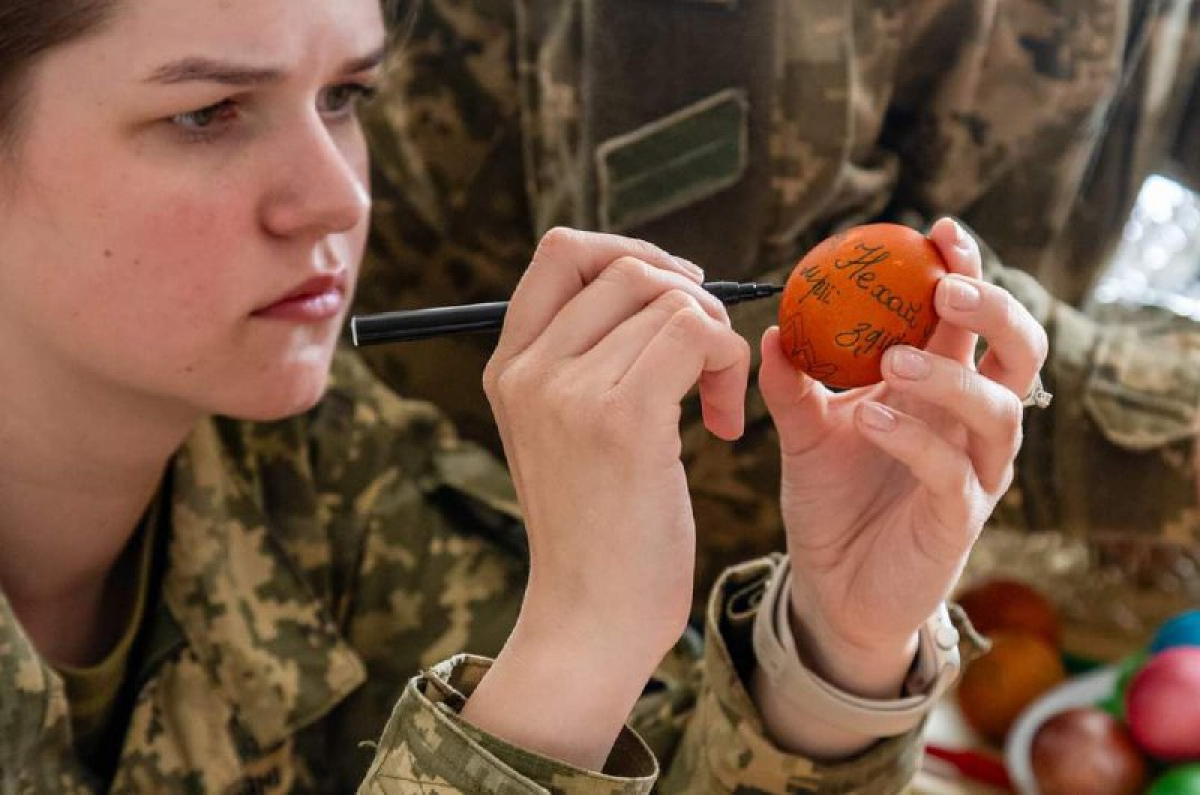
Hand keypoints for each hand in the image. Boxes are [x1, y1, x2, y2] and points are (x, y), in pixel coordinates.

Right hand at [462, 228, 749, 767]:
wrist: (589, 620)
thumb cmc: (596, 530)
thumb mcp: (564, 432)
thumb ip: (584, 359)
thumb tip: (658, 283)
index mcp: (509, 365)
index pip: (561, 250)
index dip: (630, 254)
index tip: (675, 297)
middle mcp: (529, 369)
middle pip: (626, 268)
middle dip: (689, 299)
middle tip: (709, 360)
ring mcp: (569, 391)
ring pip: (671, 301)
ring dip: (718, 341)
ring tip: (714, 404)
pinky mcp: (622, 419)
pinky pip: (698, 337)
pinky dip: (729, 367)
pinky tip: (721, 427)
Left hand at [759, 218, 1046, 691]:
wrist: (830, 584)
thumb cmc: (831, 500)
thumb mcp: (805, 432)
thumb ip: (793, 384)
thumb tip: (772, 330)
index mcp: (941, 387)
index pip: (971, 319)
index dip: (967, 270)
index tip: (939, 231)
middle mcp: (970, 423)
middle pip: (1020, 352)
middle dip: (994, 310)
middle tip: (947, 287)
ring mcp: (973, 472)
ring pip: (999, 410)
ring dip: (950, 376)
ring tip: (894, 360)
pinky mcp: (960, 519)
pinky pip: (951, 471)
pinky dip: (915, 438)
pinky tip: (872, 417)